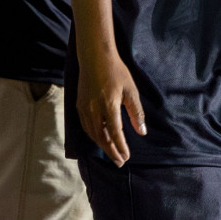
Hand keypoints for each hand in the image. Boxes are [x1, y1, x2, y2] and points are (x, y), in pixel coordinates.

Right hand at [77, 51, 145, 165]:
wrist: (95, 57)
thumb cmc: (116, 71)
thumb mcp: (131, 90)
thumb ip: (136, 112)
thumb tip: (141, 132)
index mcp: (109, 105)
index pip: (115, 133)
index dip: (121, 147)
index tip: (126, 157)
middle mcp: (94, 109)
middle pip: (102, 137)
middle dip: (111, 151)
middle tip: (119, 162)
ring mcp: (84, 108)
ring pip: (92, 133)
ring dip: (102, 145)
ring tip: (112, 153)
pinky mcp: (79, 105)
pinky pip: (86, 126)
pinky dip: (93, 135)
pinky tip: (100, 138)